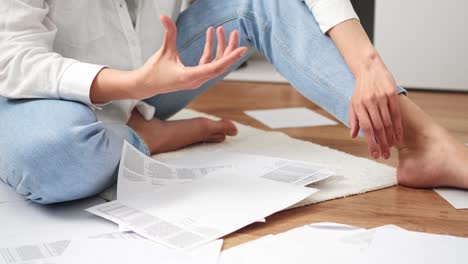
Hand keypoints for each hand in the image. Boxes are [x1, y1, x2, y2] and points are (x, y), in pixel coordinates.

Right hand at [132, 15, 247, 98]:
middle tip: (235, 33)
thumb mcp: (164, 51)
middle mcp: (197, 80)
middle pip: (220, 65)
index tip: (242, 49)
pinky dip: (210, 49)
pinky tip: (210, 36)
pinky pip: (208, 62)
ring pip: (215, 63)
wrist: (147, 85)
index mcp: (190, 76)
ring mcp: (197, 79)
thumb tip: (165, 17)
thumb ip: (168, 34)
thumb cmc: (154, 72)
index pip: (216, 67)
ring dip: (220, 47)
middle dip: (229, 49)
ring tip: (221, 30)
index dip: (230, 57)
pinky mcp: (195, 75)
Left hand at [349, 58, 402, 159]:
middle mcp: (370, 102)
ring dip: (390, 137)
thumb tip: (353, 136)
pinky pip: (396, 113)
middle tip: (385, 155)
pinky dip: (398, 126)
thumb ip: (353, 120)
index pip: (366, 128)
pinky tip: (399, 136)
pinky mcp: (391, 94)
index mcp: (359, 106)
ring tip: (392, 148)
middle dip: (382, 144)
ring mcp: (381, 98)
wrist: (369, 69)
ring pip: (388, 122)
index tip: (375, 154)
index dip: (371, 143)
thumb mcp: (352, 103)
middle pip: (378, 127)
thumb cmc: (360, 89)